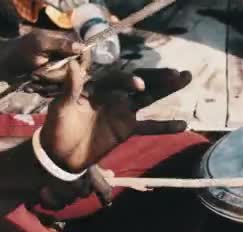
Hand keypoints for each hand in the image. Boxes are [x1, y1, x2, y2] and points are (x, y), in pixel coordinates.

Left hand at [0, 30, 90, 85]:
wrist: (3, 64)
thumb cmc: (19, 50)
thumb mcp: (39, 44)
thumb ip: (60, 45)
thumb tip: (81, 48)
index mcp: (67, 46)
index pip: (84, 56)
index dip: (79, 66)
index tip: (66, 70)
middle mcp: (68, 59)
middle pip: (76, 75)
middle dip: (55, 77)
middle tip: (36, 74)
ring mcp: (61, 72)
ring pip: (66, 86)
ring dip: (47, 85)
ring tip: (31, 80)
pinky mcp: (54, 83)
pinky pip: (57, 92)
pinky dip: (44, 91)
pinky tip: (32, 86)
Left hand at [40, 60, 190, 172]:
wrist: (59, 155)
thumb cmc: (56, 128)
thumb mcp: (61, 107)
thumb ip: (71, 87)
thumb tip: (74, 64)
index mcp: (97, 87)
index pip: (117, 79)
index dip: (128, 81)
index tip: (138, 86)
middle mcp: (113, 95)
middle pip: (139, 83)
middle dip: (159, 77)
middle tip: (179, 72)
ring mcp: (122, 112)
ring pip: (149, 98)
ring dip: (167, 89)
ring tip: (186, 78)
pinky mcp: (127, 129)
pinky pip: (148, 127)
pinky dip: (164, 126)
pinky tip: (182, 125)